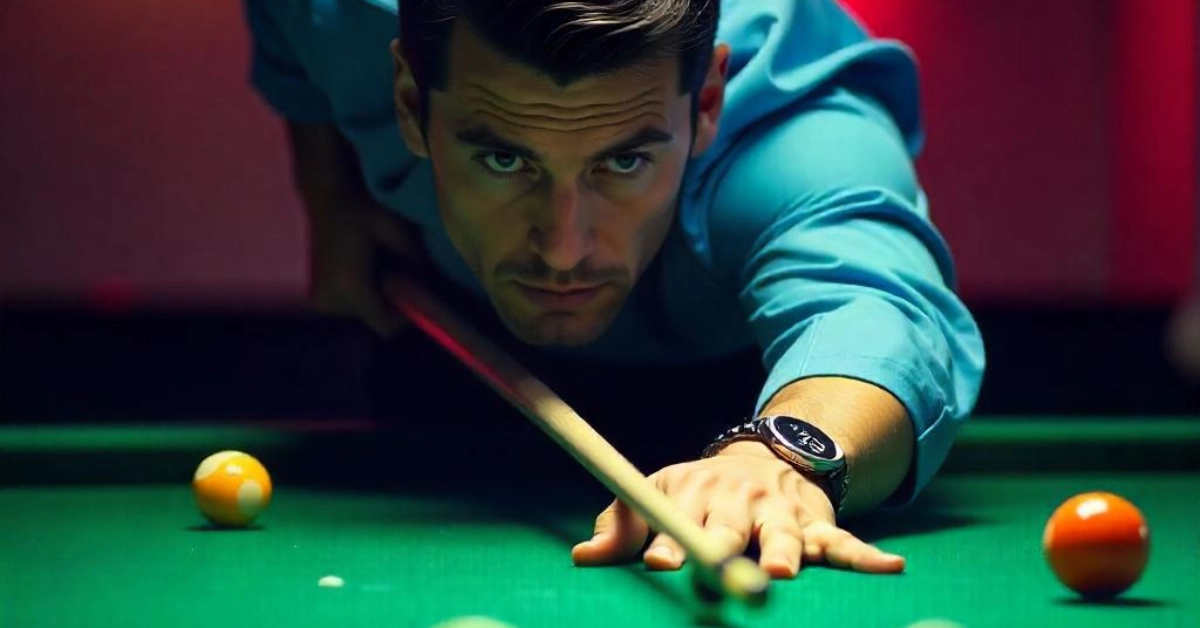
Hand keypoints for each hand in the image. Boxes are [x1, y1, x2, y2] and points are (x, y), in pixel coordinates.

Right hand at [306, 197, 427, 335]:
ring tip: (380, 268)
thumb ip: (415, 259)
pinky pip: (351, 306)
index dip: (405, 317)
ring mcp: (321, 300)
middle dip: (391, 302)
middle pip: (374, 320)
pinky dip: (364, 293)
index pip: (384, 326)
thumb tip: (428, 284)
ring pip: (363, 314)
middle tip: (399, 274)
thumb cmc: (361, 209)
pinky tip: (365, 269)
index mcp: (350, 287)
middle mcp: (330, 300)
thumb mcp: (396, 229)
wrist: (326, 197)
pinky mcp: (318, 296)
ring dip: (377, 297)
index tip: (415, 294)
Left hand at [571, 441, 904, 576]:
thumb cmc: (701, 491)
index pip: (676, 519)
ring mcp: (780, 513)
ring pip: (783, 534)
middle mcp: (738, 502)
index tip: (658, 561)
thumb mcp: (661, 494)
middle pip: (728, 528)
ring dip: (783, 550)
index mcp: (695, 492)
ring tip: (783, 569)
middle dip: (721, 548)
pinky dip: (868, 557)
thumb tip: (581, 556)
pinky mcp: (818, 526)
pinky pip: (845, 542)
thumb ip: (623, 527)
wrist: (769, 457)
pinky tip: (891, 568)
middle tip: (716, 568)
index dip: (666, 540)